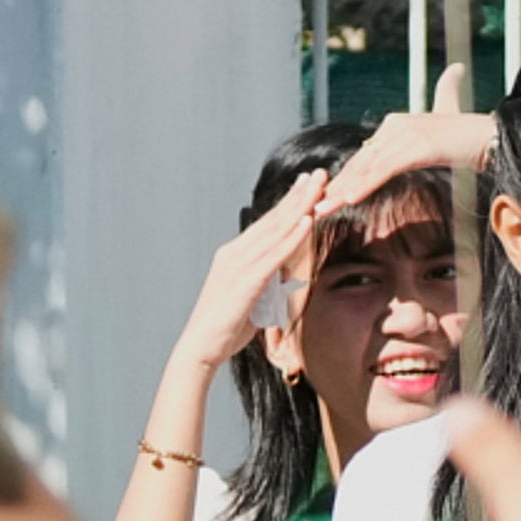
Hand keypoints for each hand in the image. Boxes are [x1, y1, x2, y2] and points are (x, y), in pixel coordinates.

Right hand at [166, 163, 339, 378]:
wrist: (202, 347)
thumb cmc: (228, 326)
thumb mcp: (255, 297)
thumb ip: (269, 279)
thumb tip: (286, 271)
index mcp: (236, 254)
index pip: (268, 224)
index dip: (289, 203)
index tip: (307, 184)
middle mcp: (236, 252)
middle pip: (274, 219)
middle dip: (298, 195)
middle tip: (319, 173)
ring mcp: (240, 264)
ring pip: (275, 231)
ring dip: (299, 207)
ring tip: (317, 187)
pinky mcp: (246, 281)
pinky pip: (274, 255)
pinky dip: (292, 237)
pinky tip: (307, 221)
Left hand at [328, 67, 493, 217]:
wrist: (493, 135)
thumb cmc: (470, 132)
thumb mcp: (450, 113)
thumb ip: (447, 91)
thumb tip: (456, 69)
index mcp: (395, 124)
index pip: (364, 157)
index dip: (346, 178)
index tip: (328, 197)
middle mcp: (394, 127)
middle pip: (360, 163)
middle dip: (336, 188)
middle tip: (314, 209)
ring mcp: (405, 136)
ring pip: (367, 169)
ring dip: (343, 191)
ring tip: (323, 209)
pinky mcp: (416, 148)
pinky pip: (384, 170)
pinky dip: (365, 184)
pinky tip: (349, 199)